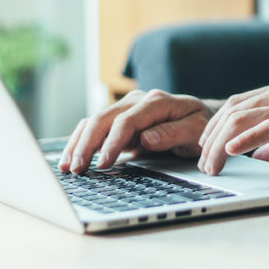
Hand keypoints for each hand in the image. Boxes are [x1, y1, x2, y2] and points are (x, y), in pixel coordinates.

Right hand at [59, 90, 212, 173]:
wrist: (202, 117)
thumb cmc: (201, 125)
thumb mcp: (196, 131)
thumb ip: (172, 133)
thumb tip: (146, 138)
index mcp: (156, 102)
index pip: (127, 120)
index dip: (113, 142)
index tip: (103, 163)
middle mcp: (137, 101)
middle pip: (104, 118)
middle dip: (87, 143)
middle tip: (77, 168)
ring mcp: (126, 108)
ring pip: (94, 121)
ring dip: (78, 143)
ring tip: (67, 166)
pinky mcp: (120, 119)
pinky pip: (96, 128)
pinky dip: (81, 141)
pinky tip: (71, 158)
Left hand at [197, 80, 268, 174]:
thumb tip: (259, 155)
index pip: (238, 103)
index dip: (216, 124)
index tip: (206, 145)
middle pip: (233, 110)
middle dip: (211, 137)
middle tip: (203, 161)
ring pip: (242, 118)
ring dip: (220, 144)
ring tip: (212, 164)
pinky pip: (266, 127)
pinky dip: (244, 139)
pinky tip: (231, 152)